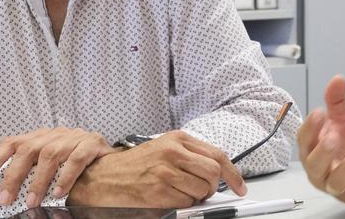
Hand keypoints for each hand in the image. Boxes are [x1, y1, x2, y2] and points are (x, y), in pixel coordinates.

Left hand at [0, 127, 113, 207]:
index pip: (12, 143)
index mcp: (39, 137)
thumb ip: (32, 168)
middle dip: (14, 176)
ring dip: (38, 181)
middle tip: (6, 199)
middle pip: (28, 150)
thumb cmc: (76, 160)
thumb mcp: (50, 161)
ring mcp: (73, 137)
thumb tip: (7, 191)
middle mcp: (54, 134)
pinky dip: (65, 177)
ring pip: (50, 155)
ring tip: (32, 201)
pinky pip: (76, 160)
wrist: (110, 154)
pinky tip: (59, 193)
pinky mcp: (92, 143)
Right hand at [65, 130, 245, 207]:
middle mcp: (173, 152)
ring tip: (177, 192)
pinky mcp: (158, 191)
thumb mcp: (164, 149)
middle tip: (200, 191)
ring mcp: (165, 171)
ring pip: (200, 191)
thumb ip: (190, 156)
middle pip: (213, 173)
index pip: (217, 155)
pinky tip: (166, 197)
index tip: (239, 186)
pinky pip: (185, 204)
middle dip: (210, 187)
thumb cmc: (134, 164)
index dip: (233, 174)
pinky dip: (180, 205)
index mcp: (177, 139)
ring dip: (194, 198)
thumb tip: (217, 171)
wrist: (105, 176)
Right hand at [298, 75, 344, 204]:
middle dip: (323, 151)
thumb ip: (337, 100)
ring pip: (335, 182)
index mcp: (312, 148)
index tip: (319, 113)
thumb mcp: (342, 118)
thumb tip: (337, 79)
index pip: (304, 139)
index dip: (310, 127)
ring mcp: (336, 185)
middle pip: (314, 164)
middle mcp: (320, 169)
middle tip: (333, 137)